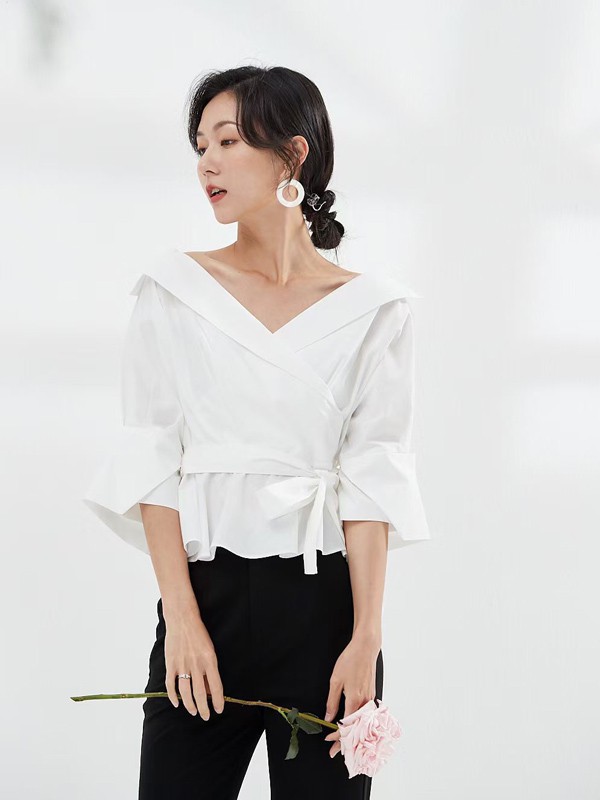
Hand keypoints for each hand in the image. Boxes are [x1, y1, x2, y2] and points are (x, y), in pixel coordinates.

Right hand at [164, 614, 224, 719]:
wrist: (182, 619)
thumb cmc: (199, 634)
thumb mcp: (210, 650)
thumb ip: (210, 670)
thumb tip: (211, 690)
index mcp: (210, 660)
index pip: (216, 686)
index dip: (218, 701)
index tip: (219, 709)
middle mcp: (196, 664)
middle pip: (200, 693)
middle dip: (204, 708)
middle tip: (206, 716)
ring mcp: (182, 665)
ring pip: (185, 692)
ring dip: (190, 705)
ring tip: (193, 712)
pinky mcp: (170, 664)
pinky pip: (170, 685)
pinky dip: (173, 696)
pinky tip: (177, 703)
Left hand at [323, 635, 380, 757]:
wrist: (366, 649)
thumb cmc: (350, 661)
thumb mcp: (335, 680)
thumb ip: (332, 701)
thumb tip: (328, 717)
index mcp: (354, 700)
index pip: (346, 726)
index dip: (337, 737)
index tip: (329, 743)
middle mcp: (365, 703)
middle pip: (356, 729)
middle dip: (346, 743)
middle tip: (334, 752)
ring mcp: (370, 699)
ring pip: (362, 724)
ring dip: (353, 735)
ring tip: (343, 743)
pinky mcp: (372, 695)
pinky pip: (366, 715)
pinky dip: (359, 724)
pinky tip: (354, 727)